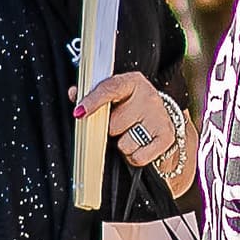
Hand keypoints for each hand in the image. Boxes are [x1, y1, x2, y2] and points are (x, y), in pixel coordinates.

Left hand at [82, 69, 191, 183]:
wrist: (164, 120)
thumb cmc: (132, 108)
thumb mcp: (115, 96)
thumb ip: (93, 94)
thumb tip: (74, 93)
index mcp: (133, 82)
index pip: (110, 88)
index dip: (93, 101)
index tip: (80, 112)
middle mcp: (148, 97)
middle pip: (114, 124)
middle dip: (112, 130)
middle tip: (121, 124)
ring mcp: (159, 117)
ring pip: (125, 143)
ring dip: (123, 144)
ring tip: (131, 134)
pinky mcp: (166, 137)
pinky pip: (137, 157)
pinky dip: (134, 157)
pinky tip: (140, 145)